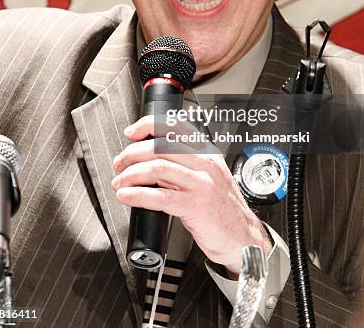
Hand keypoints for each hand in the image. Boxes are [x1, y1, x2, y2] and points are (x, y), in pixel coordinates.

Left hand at [112, 116, 272, 275]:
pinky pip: (160, 196)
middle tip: (120, 164)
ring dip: (131, 174)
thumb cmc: (222, 209)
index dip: (148, 125)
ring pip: (158, 168)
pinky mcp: (196, 206)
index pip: (175, 126)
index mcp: (207, 153)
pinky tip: (126, 196)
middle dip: (132, 153)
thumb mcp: (208, 177)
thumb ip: (184, 164)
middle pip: (160, 146)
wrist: (243, 238)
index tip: (131, 133)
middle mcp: (205, 164)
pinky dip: (137, 195)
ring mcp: (202, 184)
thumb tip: (149, 159)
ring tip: (120, 182)